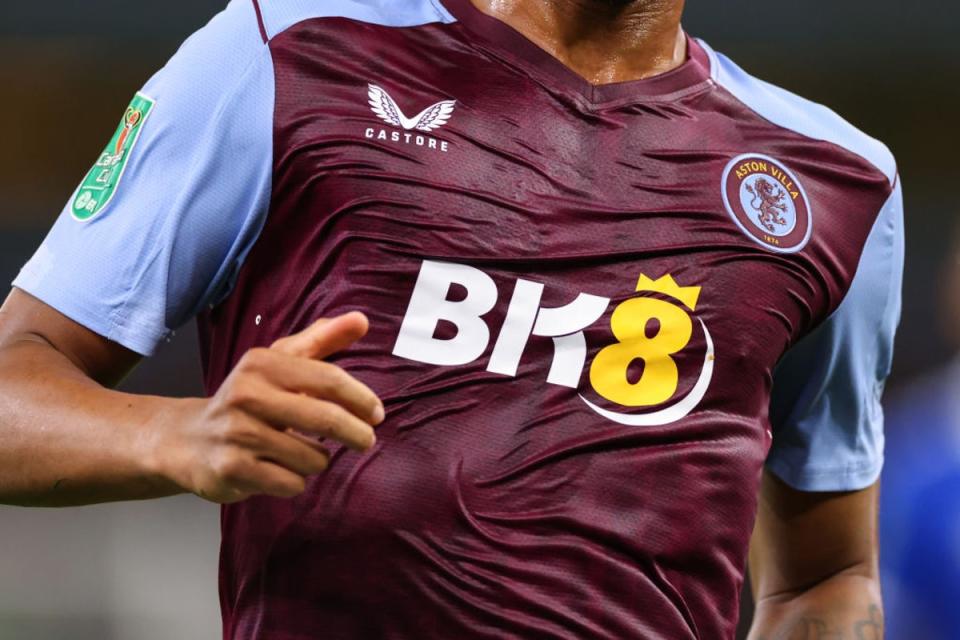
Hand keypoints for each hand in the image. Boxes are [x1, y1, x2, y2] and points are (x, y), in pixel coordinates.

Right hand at [154, 312, 383, 503]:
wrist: (187, 441)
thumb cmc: (248, 399)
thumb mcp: (279, 362)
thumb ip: (321, 340)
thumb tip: (361, 320)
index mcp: (262, 363)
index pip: (328, 379)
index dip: (361, 399)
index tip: (377, 414)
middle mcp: (247, 395)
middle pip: (326, 419)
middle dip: (357, 434)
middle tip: (366, 441)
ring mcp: (238, 433)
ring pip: (313, 457)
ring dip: (318, 460)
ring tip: (302, 452)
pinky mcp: (232, 469)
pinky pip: (292, 483)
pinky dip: (296, 481)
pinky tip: (280, 470)